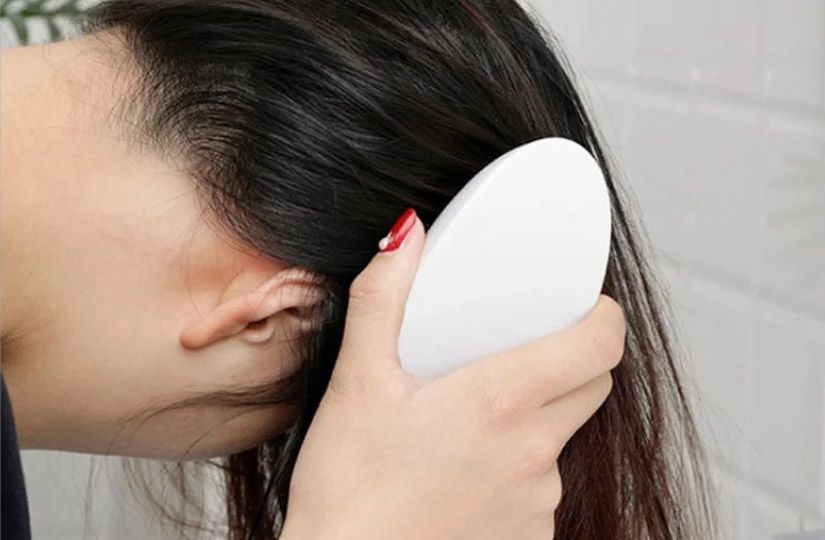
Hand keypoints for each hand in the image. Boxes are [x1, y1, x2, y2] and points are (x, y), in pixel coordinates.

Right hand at [281, 209, 624, 539]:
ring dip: (539, 416)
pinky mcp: (529, 535)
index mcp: (497, 403)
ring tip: (477, 417)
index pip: (598, 345)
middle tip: (519, 353)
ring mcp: (536, 501)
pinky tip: (470, 468)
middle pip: (590, 385)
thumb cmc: (348, 491)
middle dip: (570, 359)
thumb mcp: (356, 381)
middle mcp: (531, 453)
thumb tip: (406, 236)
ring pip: (565, 436)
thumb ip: (382, 297)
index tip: (585, 307)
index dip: (602, 316)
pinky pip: (544, 485)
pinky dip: (521, 466)